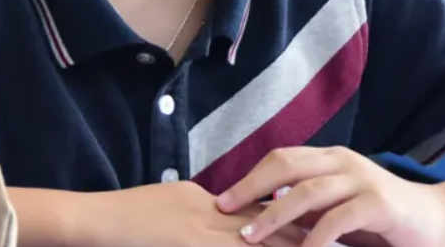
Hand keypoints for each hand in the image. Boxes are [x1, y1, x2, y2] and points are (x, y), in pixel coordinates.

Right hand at [79, 181, 310, 246]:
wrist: (100, 220)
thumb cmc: (130, 214)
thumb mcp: (175, 202)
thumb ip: (204, 209)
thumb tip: (224, 210)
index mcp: (212, 204)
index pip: (264, 212)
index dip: (297, 222)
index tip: (327, 228)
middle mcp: (216, 219)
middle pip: (271, 230)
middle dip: (307, 240)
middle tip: (344, 241)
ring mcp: (206, 237)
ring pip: (259, 245)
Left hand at [216, 146, 444, 246]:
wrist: (440, 223)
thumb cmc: (382, 220)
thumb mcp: (337, 209)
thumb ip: (306, 208)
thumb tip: (259, 213)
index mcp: (329, 158)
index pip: (280, 158)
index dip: (248, 178)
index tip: (221, 202)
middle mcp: (342, 161)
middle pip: (285, 165)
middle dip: (250, 189)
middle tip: (225, 214)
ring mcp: (362, 180)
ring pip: (307, 191)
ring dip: (273, 215)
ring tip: (250, 237)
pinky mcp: (379, 204)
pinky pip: (339, 218)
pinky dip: (315, 239)